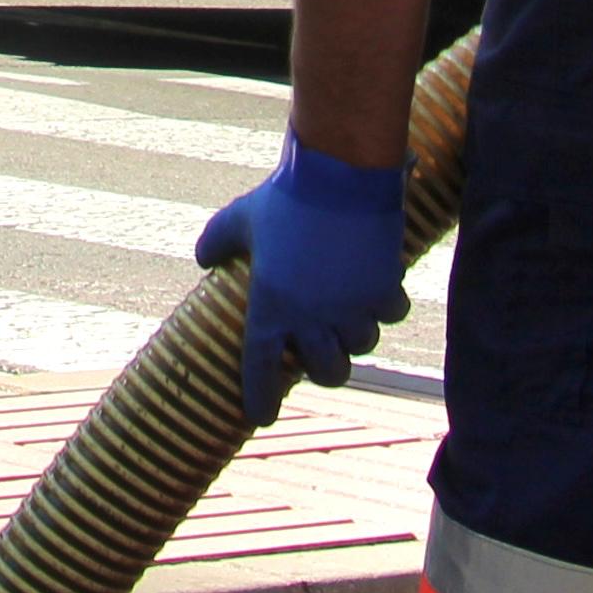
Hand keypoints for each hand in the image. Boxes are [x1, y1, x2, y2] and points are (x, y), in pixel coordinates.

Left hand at [193, 134, 410, 424]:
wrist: (338, 175)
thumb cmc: (284, 198)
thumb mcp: (240, 218)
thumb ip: (216, 242)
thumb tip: (202, 259)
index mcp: (270, 306)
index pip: (260, 368)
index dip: (260, 396)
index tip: (261, 417)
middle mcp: (311, 317)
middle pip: (327, 371)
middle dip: (326, 368)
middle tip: (323, 354)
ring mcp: (351, 306)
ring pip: (361, 346)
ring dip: (356, 336)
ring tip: (349, 317)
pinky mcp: (383, 289)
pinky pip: (389, 314)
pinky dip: (385, 306)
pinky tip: (378, 292)